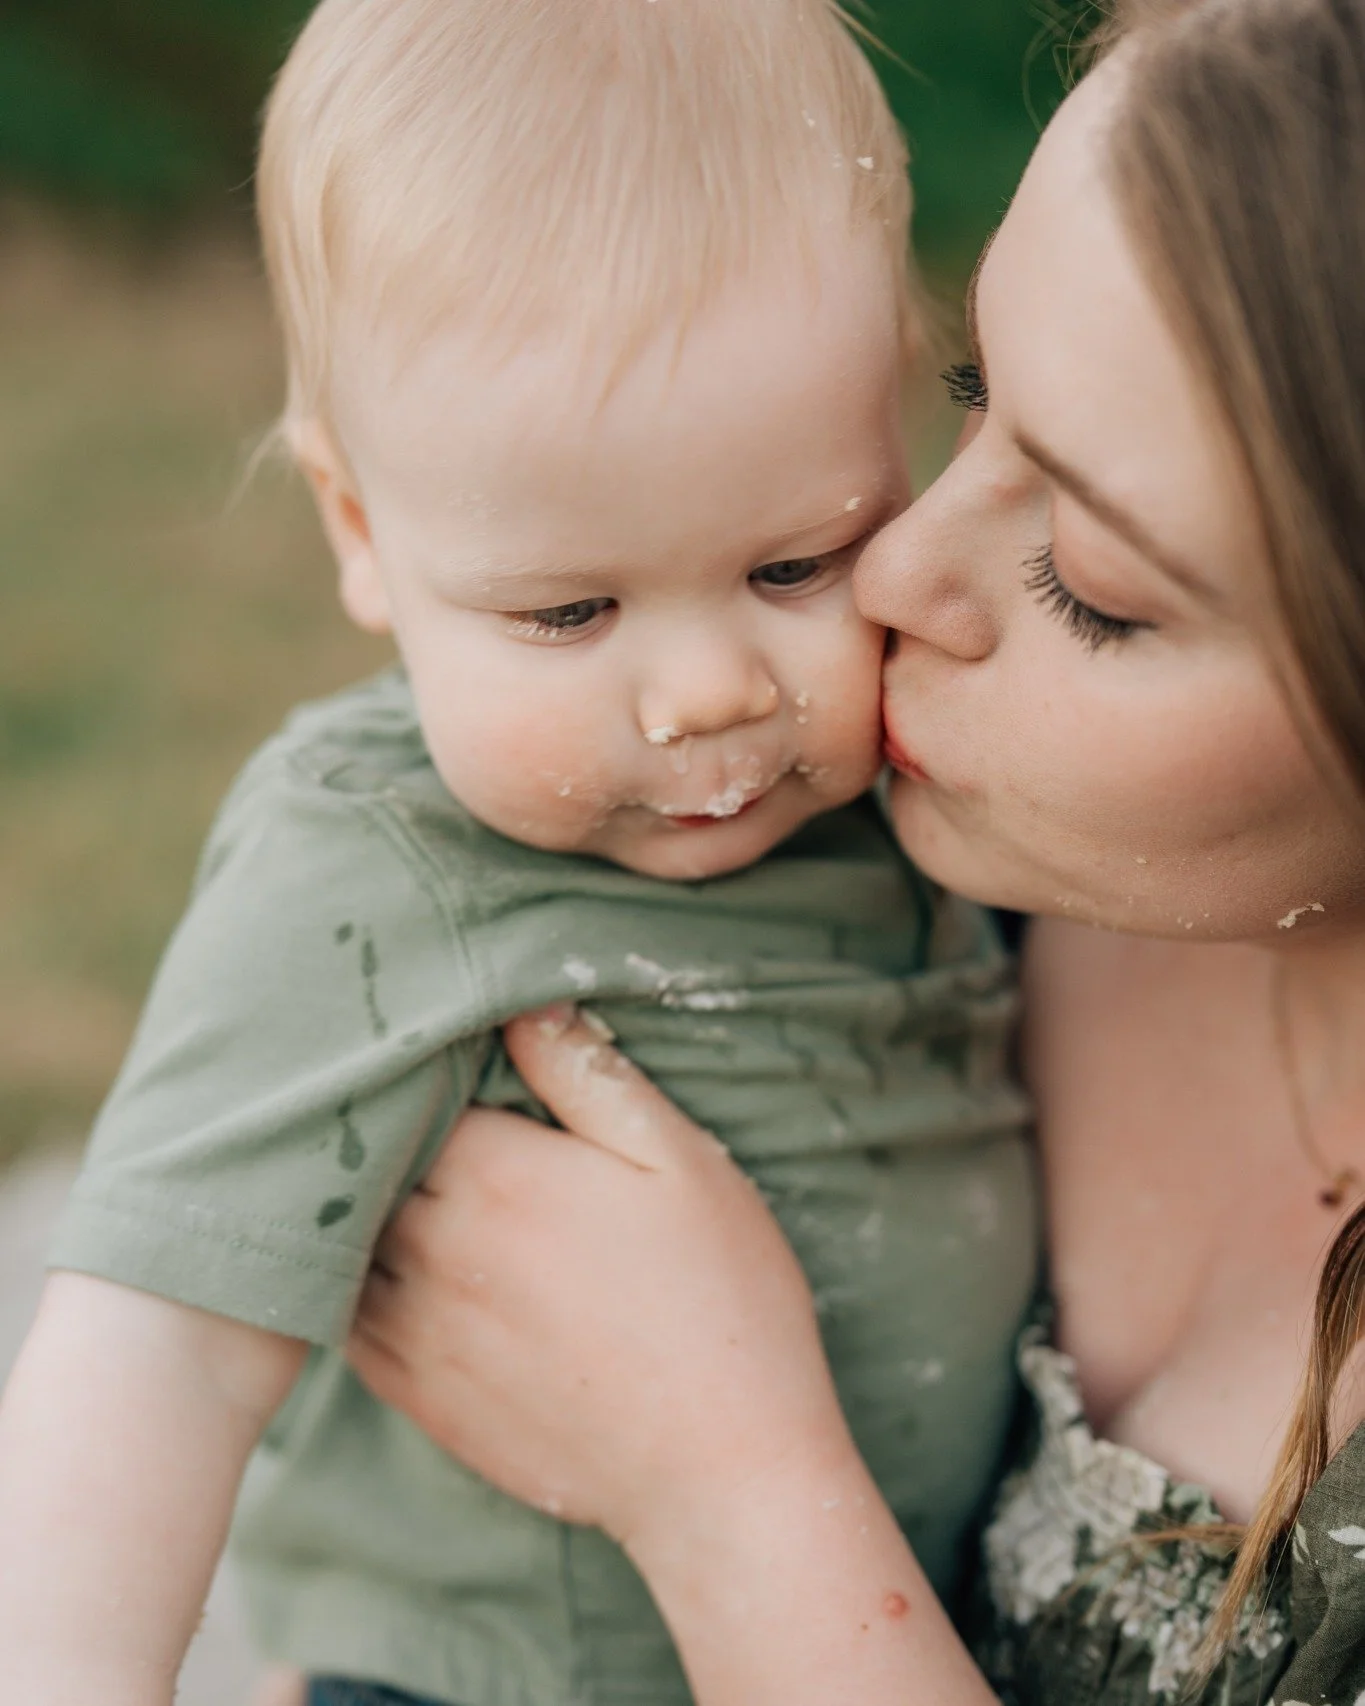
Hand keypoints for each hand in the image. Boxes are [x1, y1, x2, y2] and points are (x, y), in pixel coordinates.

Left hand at [348, 1006, 851, 1554]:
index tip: (451, 1058)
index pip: (418, 1088)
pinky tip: (397, 1265)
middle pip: (372, 1159)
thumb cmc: (720, 1298)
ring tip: (400, 1179)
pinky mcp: (417, 1396)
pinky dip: (355, 1282)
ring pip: (347, 1238)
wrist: (722, 1472)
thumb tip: (522, 1001)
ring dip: (365, 1206)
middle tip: (421, 1108)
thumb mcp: (679, 1159)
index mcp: (496, 1173)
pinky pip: (348, 1319)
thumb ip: (588, 1075)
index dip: (432, 1067)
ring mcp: (416, 1327)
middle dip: (393, 1129)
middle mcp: (432, 1246)